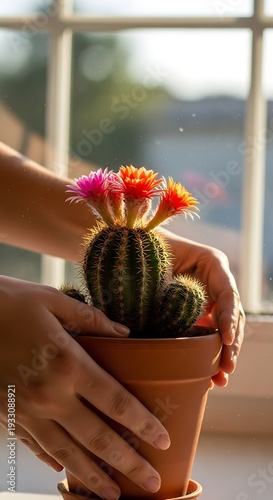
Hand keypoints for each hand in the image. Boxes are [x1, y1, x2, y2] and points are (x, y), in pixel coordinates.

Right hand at [0, 276, 169, 498]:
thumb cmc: (10, 302)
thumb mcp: (52, 300)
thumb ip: (91, 318)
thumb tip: (124, 333)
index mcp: (68, 363)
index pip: (115, 402)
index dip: (142, 424)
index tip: (162, 440)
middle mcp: (50, 394)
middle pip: (97, 437)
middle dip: (128, 463)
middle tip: (152, 482)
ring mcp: (27, 410)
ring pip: (67, 453)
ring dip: (94, 477)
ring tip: (115, 494)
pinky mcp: (8, 415)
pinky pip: (35, 446)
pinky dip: (53, 461)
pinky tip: (65, 472)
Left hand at [162, 229, 244, 386]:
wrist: (134, 245)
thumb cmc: (147, 248)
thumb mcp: (158, 263)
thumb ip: (172, 286)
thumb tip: (178, 316)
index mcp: (212, 263)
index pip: (228, 293)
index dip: (229, 317)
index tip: (225, 339)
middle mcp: (216, 280)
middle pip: (232, 314)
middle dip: (231, 342)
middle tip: (227, 366)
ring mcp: (209, 296)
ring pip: (224, 327)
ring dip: (224, 352)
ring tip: (221, 378)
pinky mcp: (199, 310)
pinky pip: (210, 331)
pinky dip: (210, 351)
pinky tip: (211, 373)